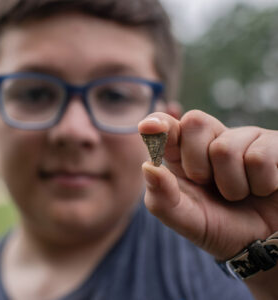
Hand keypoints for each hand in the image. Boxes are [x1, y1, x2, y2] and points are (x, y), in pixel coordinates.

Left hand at [138, 110, 277, 260]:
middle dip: (197, 164)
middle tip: (209, 184)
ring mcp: (243, 138)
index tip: (149, 128)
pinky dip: (259, 184)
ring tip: (239, 194)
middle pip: (194, 122)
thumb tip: (148, 167)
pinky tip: (262, 188)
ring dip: (231, 185)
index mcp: (183, 154)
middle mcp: (211, 140)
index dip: (158, 123)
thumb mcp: (184, 219)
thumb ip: (161, 197)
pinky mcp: (272, 144)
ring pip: (225, 148)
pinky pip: (258, 157)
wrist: (263, 244)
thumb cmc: (219, 226)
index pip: (167, 125)